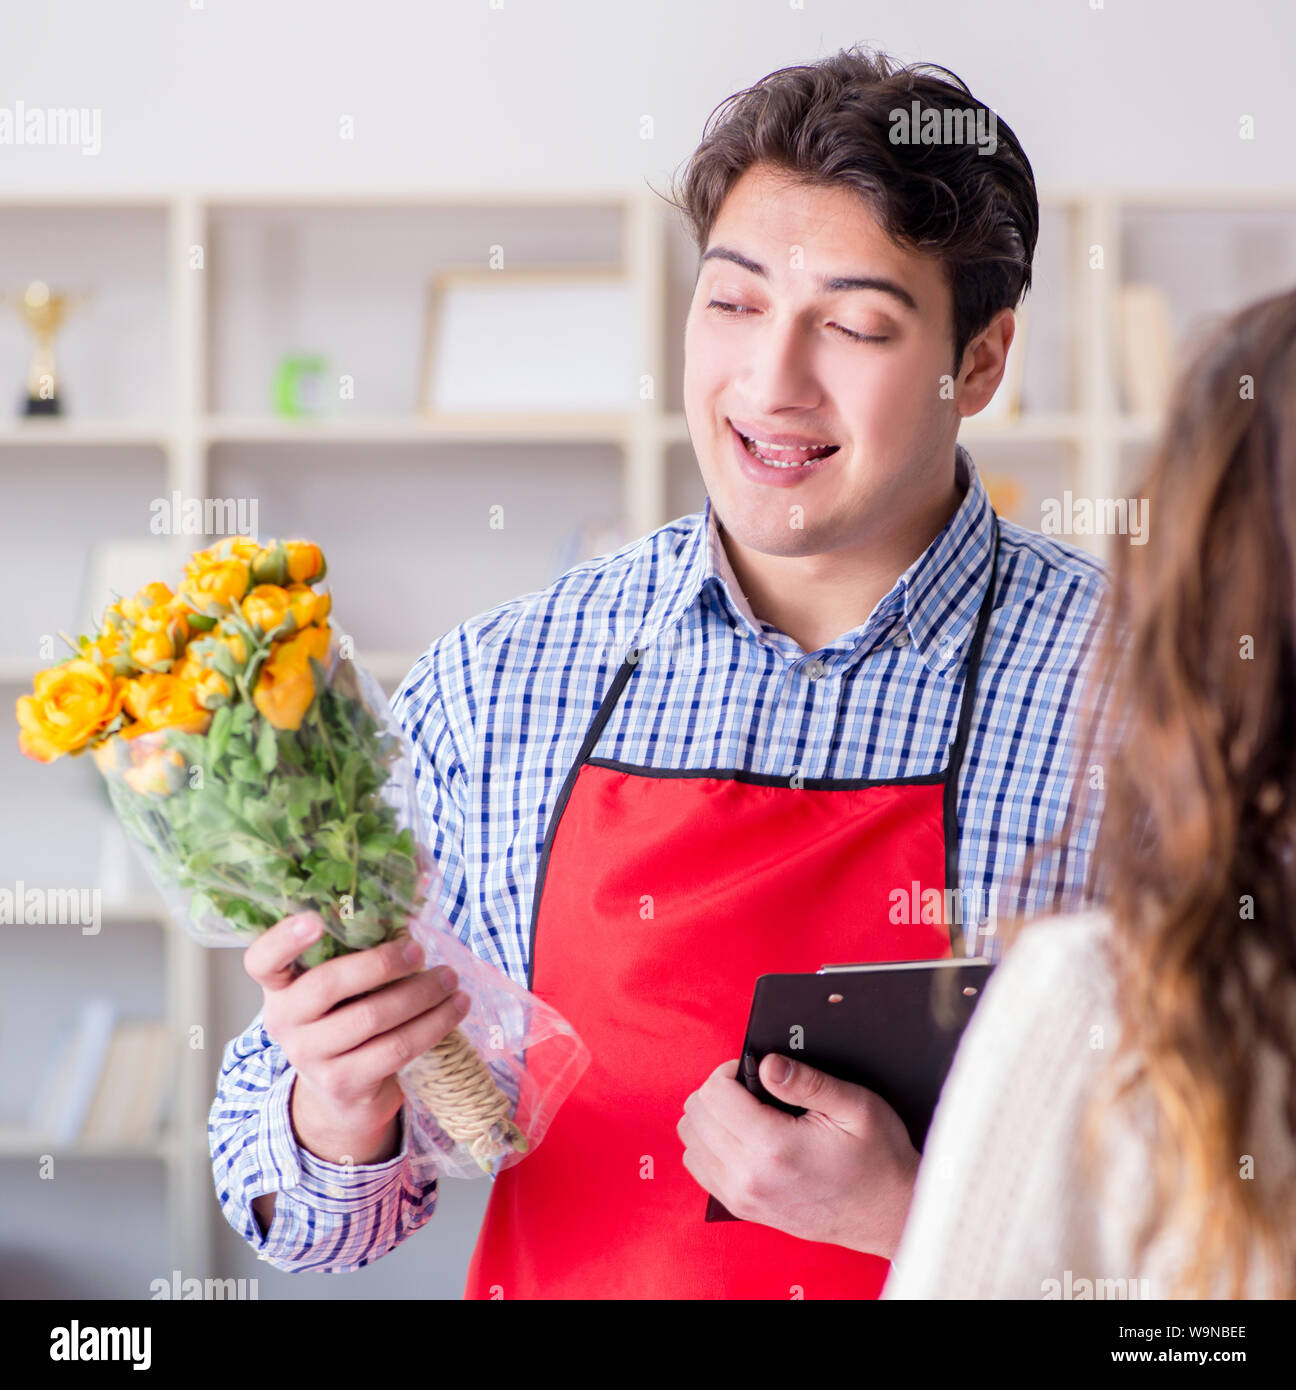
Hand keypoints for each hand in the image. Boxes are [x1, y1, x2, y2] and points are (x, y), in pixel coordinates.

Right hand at [244, 911, 471, 1135]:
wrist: (342, 1096)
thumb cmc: (345, 1021)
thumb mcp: (338, 991)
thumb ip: (353, 955)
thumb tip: (408, 914)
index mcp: (280, 988)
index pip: (262, 961)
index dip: (284, 939)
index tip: (315, 919)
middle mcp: (285, 1022)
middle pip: (327, 985)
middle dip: (381, 963)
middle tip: (419, 950)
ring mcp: (311, 1057)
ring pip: (371, 1018)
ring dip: (421, 994)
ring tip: (450, 978)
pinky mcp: (344, 1083)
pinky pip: (396, 1048)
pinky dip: (434, 1024)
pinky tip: (455, 1007)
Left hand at [676, 1056, 919, 1259]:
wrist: (888, 1214)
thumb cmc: (877, 1159)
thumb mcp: (855, 1107)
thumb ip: (807, 1081)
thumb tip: (766, 1064)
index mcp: (774, 1147)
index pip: (714, 1093)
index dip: (731, 1070)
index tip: (756, 1070)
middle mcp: (749, 1176)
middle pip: (696, 1115)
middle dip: (719, 1090)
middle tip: (753, 1088)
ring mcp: (743, 1197)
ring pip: (690, 1141)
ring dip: (711, 1117)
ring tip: (746, 1111)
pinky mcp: (743, 1209)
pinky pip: (699, 1168)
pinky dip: (710, 1145)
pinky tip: (740, 1137)